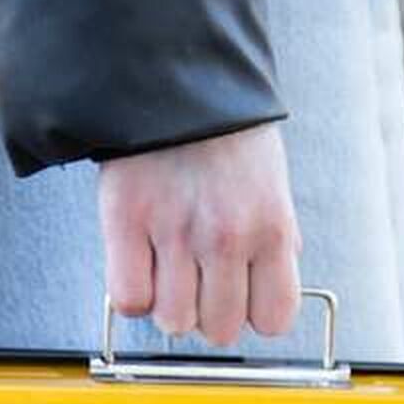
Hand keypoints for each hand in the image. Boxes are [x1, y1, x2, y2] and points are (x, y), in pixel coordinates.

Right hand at [98, 124, 301, 346]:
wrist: (175, 72)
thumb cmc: (224, 132)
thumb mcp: (271, 185)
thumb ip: (275, 240)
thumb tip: (272, 291)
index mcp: (270, 228)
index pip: (274, 320)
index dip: (254, 314)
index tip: (241, 297)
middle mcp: (227, 237)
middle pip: (220, 330)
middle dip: (208, 313)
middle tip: (198, 281)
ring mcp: (175, 232)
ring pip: (174, 322)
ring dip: (168, 305)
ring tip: (166, 271)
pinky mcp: (127, 223)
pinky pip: (130, 300)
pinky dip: (132, 292)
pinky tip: (139, 266)